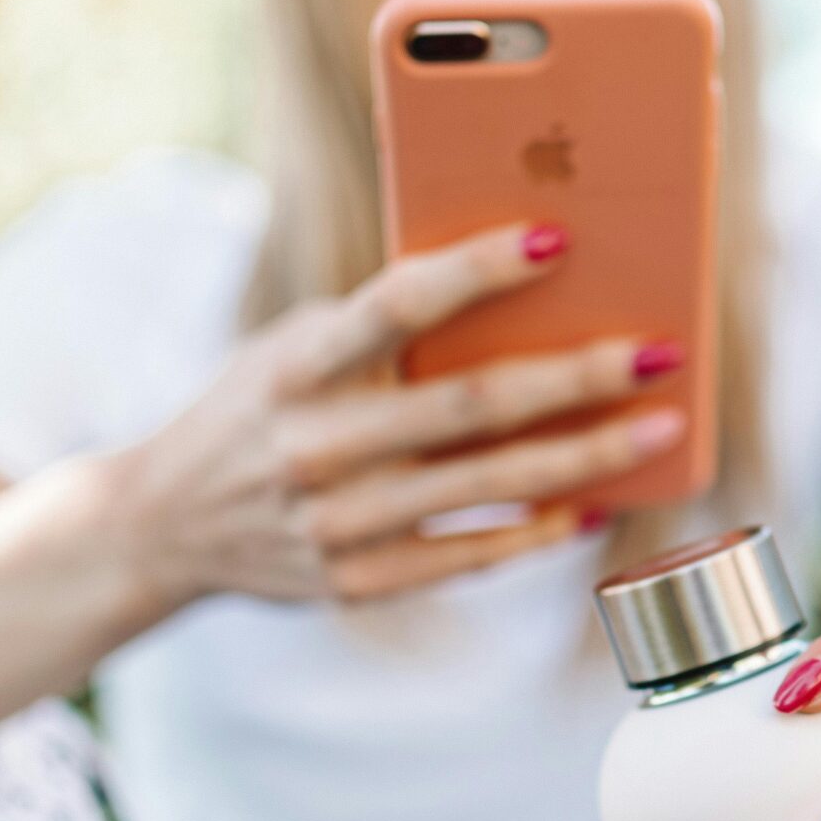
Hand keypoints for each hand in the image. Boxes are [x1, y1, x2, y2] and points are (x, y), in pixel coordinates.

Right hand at [104, 219, 685, 606]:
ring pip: (488, 487)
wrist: (159, 527)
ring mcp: (336, 523)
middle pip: (470, 404)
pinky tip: (596, 503)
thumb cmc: (256, 409)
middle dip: (577, 377)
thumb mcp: (290, 348)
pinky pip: (468, 556)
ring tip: (661, 428)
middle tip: (661, 352)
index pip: (398, 304)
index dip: (479, 269)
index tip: (559, 238)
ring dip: (586, 457)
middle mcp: (315, 445)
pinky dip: (536, 532)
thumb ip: (379, 327)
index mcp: (295, 365)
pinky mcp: (355, 582)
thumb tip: (518, 293)